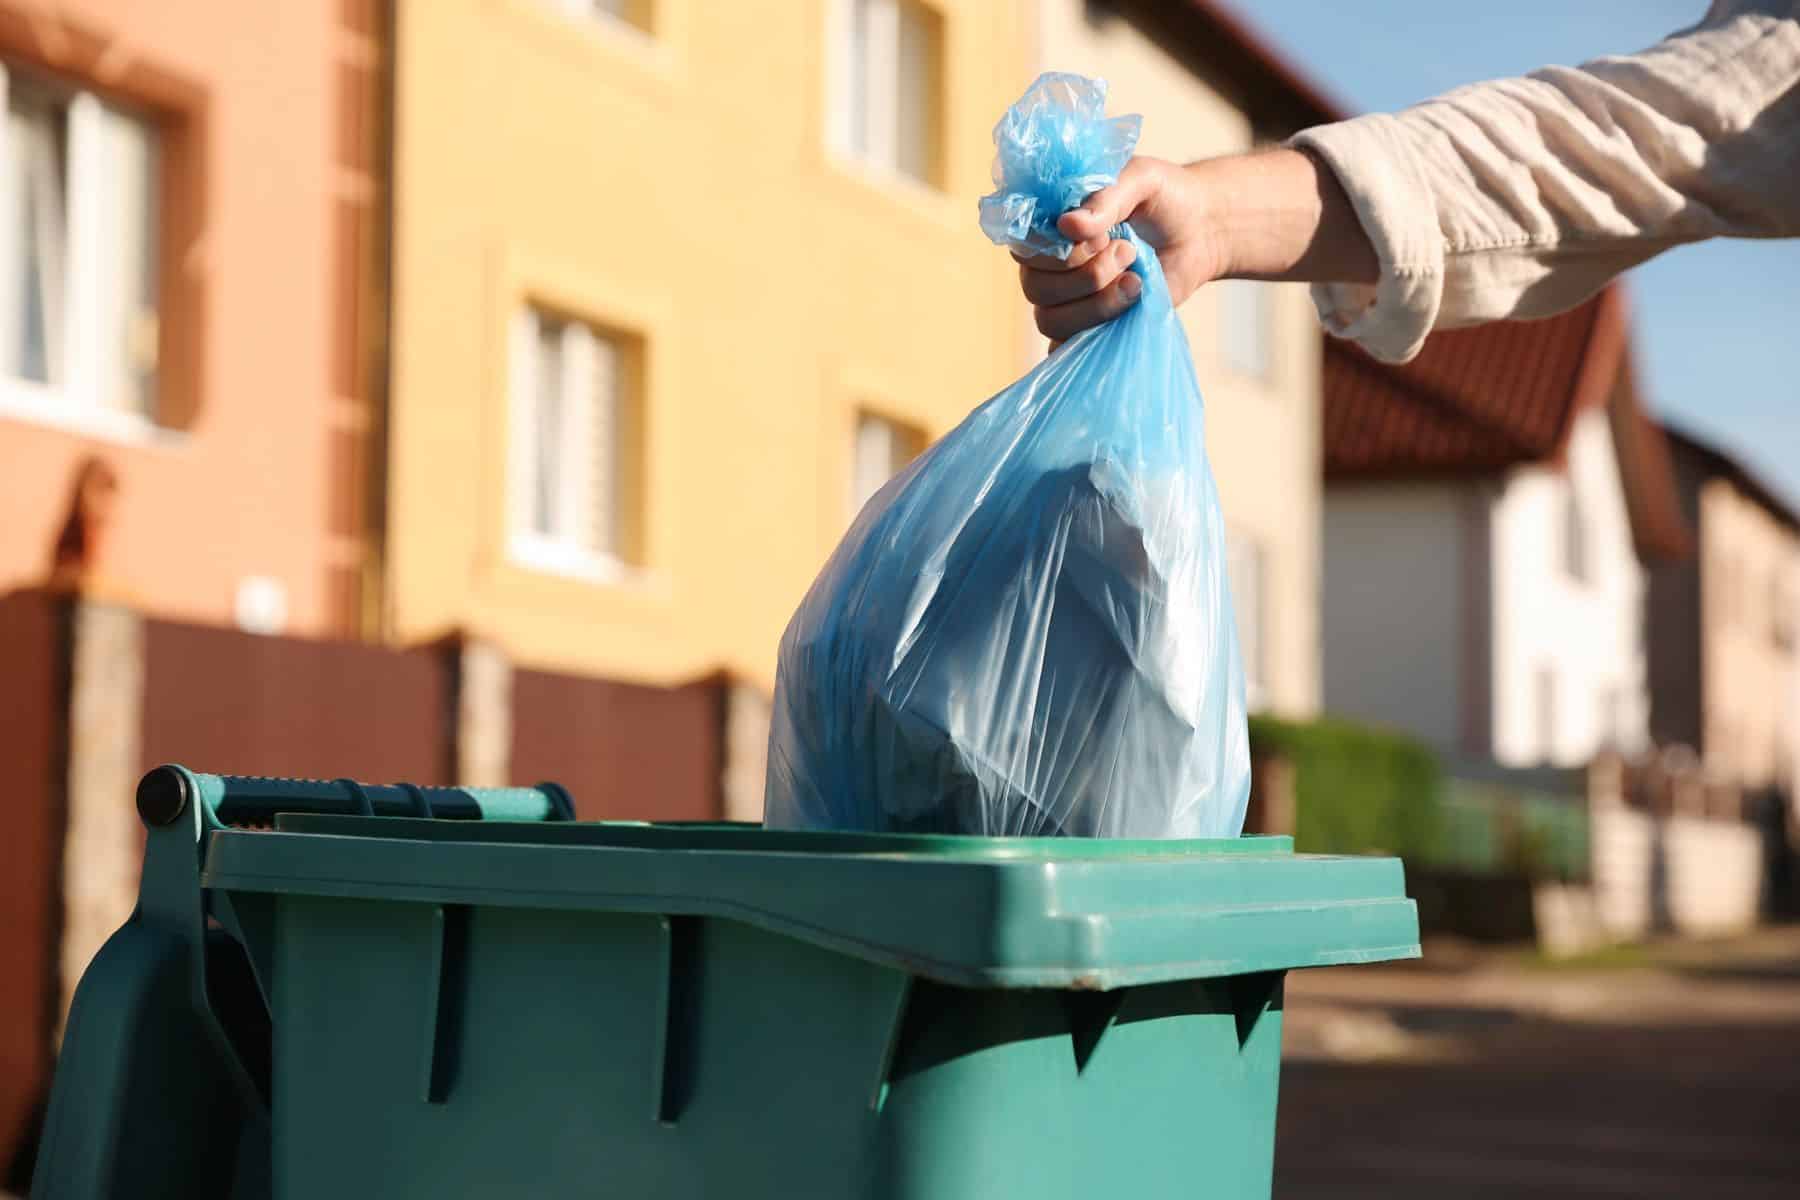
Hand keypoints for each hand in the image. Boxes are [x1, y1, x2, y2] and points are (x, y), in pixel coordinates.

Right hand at [1015, 157, 1226, 343]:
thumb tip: (1067, 225)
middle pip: (1036, 288)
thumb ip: (1106, 198)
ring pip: (1050, 320)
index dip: (1059, 250)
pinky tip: (1129, 308)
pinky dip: (1094, 333)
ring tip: (1136, 281)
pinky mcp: (1089, 327)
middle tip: (1128, 251)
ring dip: (1097, 304)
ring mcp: (1066, 300)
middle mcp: (1048, 266)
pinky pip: (1066, 347)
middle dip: (1087, 274)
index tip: (1101, 236)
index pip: (1024, 249)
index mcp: (1049, 226)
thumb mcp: (1140, 180)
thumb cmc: (1164, 198)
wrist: (1200, 231)